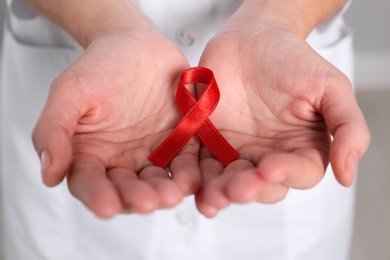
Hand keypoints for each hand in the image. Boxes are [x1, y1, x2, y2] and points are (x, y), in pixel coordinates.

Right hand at [32, 28, 200, 217]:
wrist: (138, 45)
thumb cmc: (100, 65)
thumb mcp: (69, 90)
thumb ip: (54, 129)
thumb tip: (49, 174)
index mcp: (90, 152)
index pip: (89, 183)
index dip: (97, 196)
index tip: (106, 207)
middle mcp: (121, 159)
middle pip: (127, 188)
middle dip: (136, 198)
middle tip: (147, 203)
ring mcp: (152, 153)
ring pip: (157, 181)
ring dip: (165, 191)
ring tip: (172, 196)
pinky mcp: (180, 142)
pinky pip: (185, 161)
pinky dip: (189, 172)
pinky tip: (192, 179)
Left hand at [195, 21, 369, 217]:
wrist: (251, 39)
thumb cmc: (293, 60)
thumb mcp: (330, 87)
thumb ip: (347, 127)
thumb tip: (347, 175)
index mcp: (301, 148)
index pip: (299, 172)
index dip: (286, 174)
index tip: (270, 168)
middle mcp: (268, 155)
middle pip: (261, 184)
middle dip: (249, 189)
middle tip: (236, 188)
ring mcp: (236, 151)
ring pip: (229, 180)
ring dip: (220, 191)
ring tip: (211, 196)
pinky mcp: (209, 142)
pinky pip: (201, 163)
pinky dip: (196, 176)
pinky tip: (192, 186)